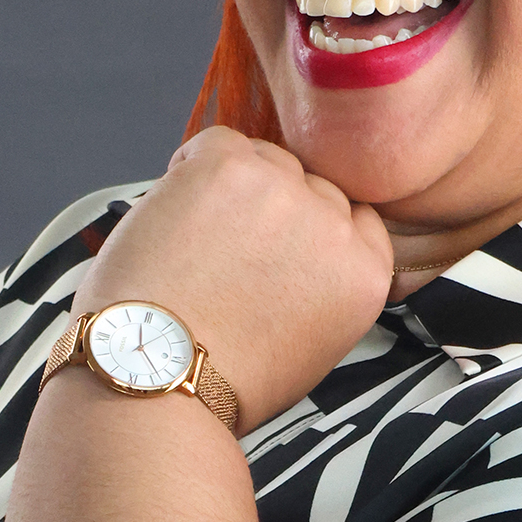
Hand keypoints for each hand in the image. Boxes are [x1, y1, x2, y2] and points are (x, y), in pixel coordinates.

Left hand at [74, 127, 393, 431]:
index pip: (355, 219)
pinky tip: (175, 215)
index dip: (312, 229)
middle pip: (311, 186)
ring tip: (197, 240)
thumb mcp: (310, 346)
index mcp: (363, 275)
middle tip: (229, 251)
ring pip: (267, 160)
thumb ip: (322, 287)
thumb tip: (297, 254)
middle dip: (275, 211)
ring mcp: (282, 191)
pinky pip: (217, 142)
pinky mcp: (228, 168)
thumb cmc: (220, 378)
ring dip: (236, 187)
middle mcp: (334, 226)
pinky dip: (191, 168)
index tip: (280, 247)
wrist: (158, 379)